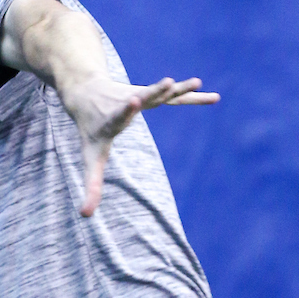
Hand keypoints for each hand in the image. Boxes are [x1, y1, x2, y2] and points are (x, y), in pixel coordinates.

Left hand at [63, 75, 219, 217]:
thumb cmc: (90, 131)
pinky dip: (192, 97)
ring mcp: (141, 97)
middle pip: (143, 97)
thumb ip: (92, 186)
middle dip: (154, 91)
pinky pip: (175, 98)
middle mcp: (127, 104)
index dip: (126, 110)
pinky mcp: (151, 95)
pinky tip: (214, 97)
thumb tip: (84, 217)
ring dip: (178, 89)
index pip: (119, 116)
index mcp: (111, 120)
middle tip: (167, 82)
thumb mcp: (90, 158)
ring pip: (161, 93)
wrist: (86, 93)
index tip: (133, 101)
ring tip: (196, 81)